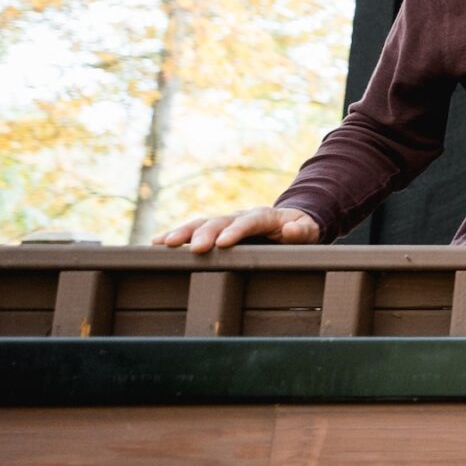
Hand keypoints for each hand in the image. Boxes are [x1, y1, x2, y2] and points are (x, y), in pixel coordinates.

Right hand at [152, 206, 321, 252]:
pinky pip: (194, 231)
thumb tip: (292, 229)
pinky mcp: (216, 230)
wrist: (291, 222)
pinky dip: (176, 236)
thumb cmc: (300, 230)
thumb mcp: (308, 231)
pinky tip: (156, 245)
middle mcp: (241, 216)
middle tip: (193, 249)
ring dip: (183, 233)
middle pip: (220, 222)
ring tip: (163, 244)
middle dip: (204, 234)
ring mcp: (226, 222)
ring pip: (202, 224)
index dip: (236, 232)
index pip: (248, 222)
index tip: (223, 244)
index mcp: (264, 216)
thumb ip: (302, 231)